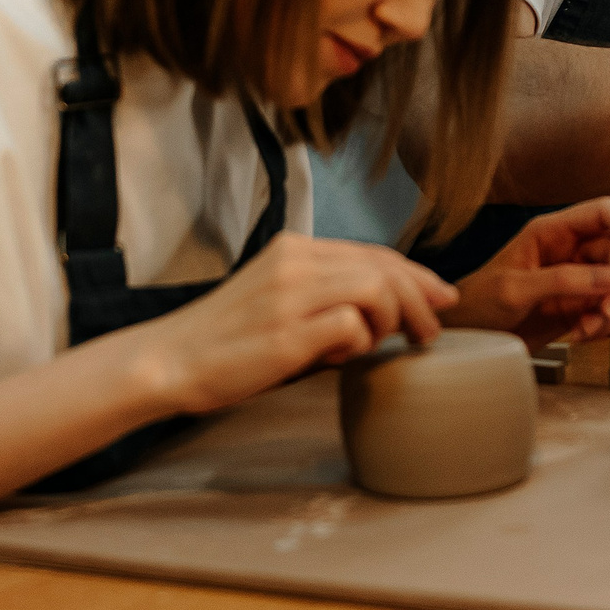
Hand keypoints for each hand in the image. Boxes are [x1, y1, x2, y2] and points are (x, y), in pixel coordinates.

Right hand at [130, 233, 457, 416]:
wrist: (169, 360)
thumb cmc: (226, 341)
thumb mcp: (278, 300)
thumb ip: (324, 295)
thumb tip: (387, 311)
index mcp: (293, 249)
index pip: (372, 252)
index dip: (414, 275)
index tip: (440, 297)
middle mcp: (294, 262)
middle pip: (383, 266)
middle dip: (420, 298)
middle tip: (432, 330)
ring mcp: (290, 294)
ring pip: (375, 288)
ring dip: (394, 321)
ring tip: (387, 345)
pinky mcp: (286, 331)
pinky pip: (351, 325)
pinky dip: (358, 343)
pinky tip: (341, 357)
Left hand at [446, 199, 609, 347]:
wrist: (468, 336)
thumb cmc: (478, 302)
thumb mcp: (515, 289)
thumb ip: (562, 280)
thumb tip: (609, 278)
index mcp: (552, 232)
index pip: (604, 213)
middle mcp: (570, 251)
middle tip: (603, 310)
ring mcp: (577, 279)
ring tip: (585, 328)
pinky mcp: (580, 306)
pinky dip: (603, 326)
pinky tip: (579, 335)